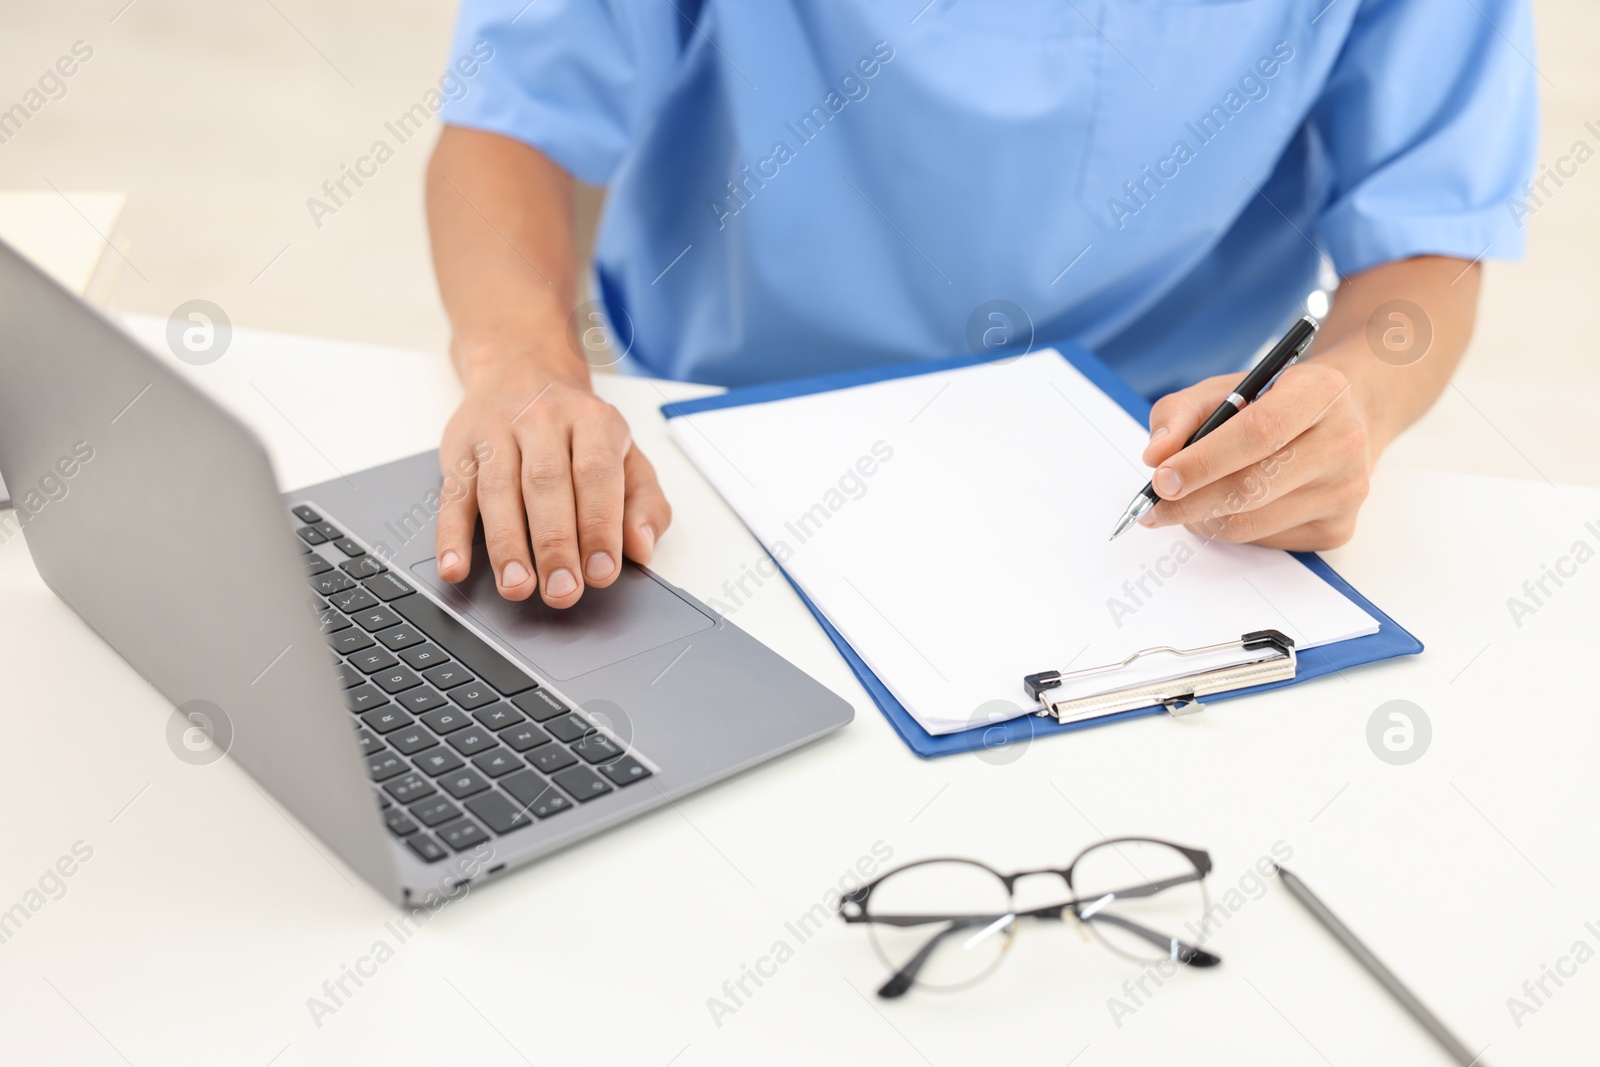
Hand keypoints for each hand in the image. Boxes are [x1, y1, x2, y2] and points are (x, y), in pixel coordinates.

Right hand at [435, 357, 671, 606]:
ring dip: (507, 544)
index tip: (601, 572)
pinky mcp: (460, 450)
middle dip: (555, 544)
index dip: (599, 526)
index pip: (597, 475)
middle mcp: (543, 420)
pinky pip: (453, 494)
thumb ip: (644, 502)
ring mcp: (497, 433)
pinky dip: (450, 535)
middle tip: (562, 591)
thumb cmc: (579, 429)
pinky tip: (455, 567)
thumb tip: (642, 548)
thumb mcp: (627, 454)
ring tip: (517, 586)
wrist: (522, 369)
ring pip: (498, 490)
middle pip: (546, 484)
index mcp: (593, 421)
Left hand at [1138, 358, 1373, 550]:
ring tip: (1185, 505)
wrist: (1341, 420)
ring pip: (1253, 524)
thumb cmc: (1273, 403)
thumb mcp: (1224, 390)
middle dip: (1191, 502)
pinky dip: (1230, 530)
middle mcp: (1343, 442)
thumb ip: (1179, 414)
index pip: (1259, 433)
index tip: (1162, 479)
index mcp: (1319, 392)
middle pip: (1254, 487)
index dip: (1204, 461)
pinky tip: (1227, 508)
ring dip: (1204, 519)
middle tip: (1155, 506)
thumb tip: (1156, 456)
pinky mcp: (1338, 528)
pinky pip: (1265, 542)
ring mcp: (1346, 491)